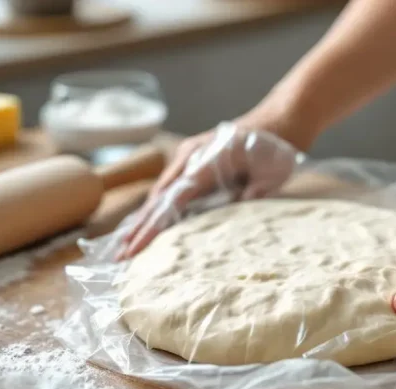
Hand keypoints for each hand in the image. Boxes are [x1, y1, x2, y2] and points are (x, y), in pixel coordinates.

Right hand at [116, 113, 310, 260]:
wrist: (275, 124)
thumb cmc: (274, 149)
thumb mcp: (273, 171)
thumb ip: (257, 189)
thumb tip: (242, 203)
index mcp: (205, 162)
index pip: (172, 199)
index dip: (152, 225)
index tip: (134, 247)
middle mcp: (189, 159)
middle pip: (157, 199)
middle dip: (138, 228)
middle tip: (120, 257)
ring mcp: (187, 160)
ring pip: (159, 195)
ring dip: (143, 221)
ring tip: (124, 249)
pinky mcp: (191, 166)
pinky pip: (169, 191)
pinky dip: (155, 210)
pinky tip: (143, 228)